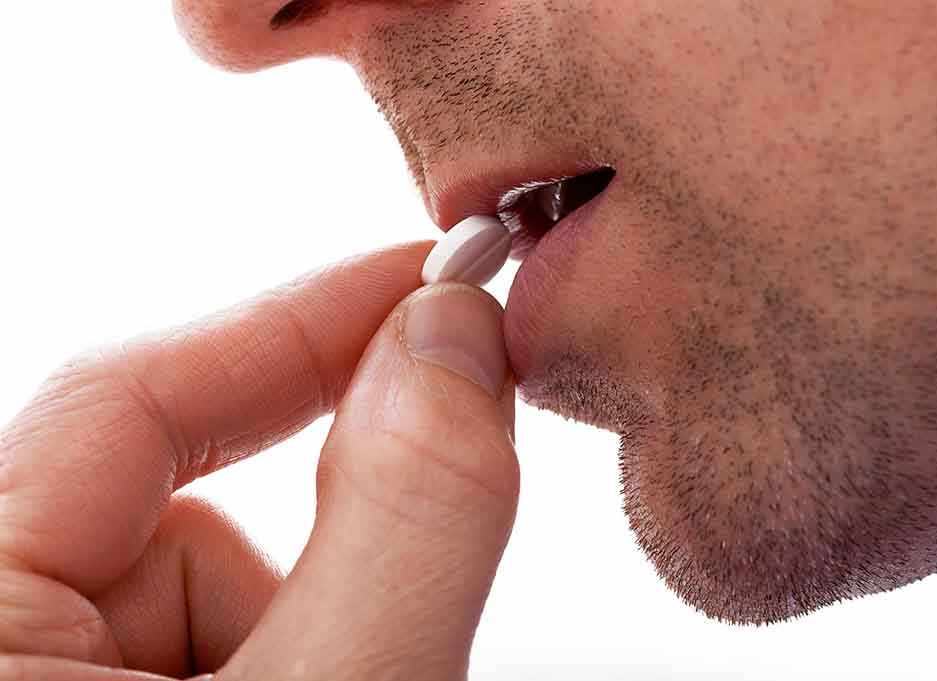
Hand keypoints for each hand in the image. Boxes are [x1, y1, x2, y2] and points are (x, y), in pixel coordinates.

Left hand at [0, 242, 518, 679]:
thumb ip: (399, 521)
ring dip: (303, 631)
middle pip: (172, 507)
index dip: (301, 324)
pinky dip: (288, 664)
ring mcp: (31, 673)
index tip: (431, 280)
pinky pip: (194, 646)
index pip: (122, 398)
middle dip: (316, 548)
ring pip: (196, 587)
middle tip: (413, 596)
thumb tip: (450, 337)